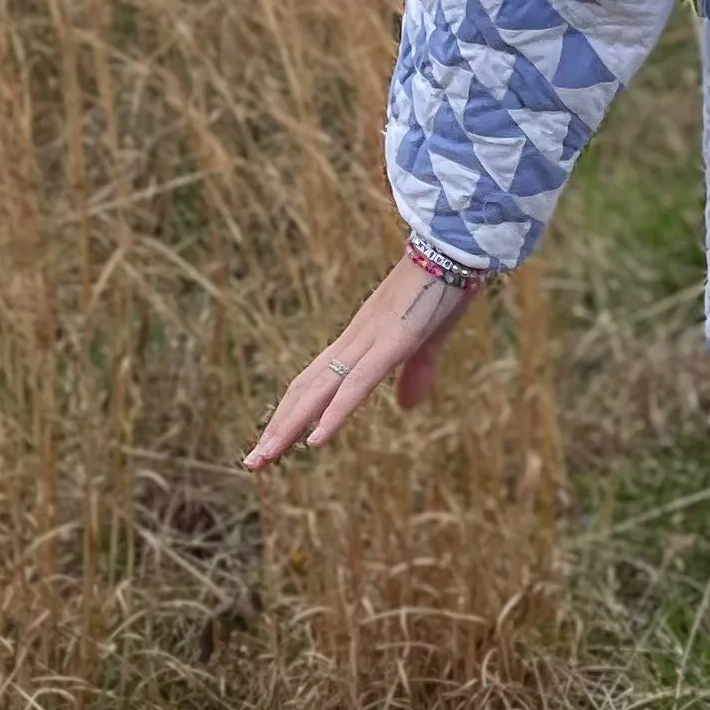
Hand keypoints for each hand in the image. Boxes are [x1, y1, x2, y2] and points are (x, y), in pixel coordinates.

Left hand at [245, 250, 487, 468]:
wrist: (456, 246)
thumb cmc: (443, 287)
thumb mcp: (429, 339)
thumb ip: (416, 373)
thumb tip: (407, 406)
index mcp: (360, 339)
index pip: (314, 380)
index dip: (291, 410)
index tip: (272, 439)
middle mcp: (354, 340)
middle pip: (304, 389)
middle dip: (278, 426)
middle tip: (253, 462)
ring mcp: (370, 340)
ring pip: (318, 391)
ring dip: (288, 426)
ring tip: (263, 458)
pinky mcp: (392, 342)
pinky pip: (357, 384)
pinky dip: (334, 414)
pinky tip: (314, 440)